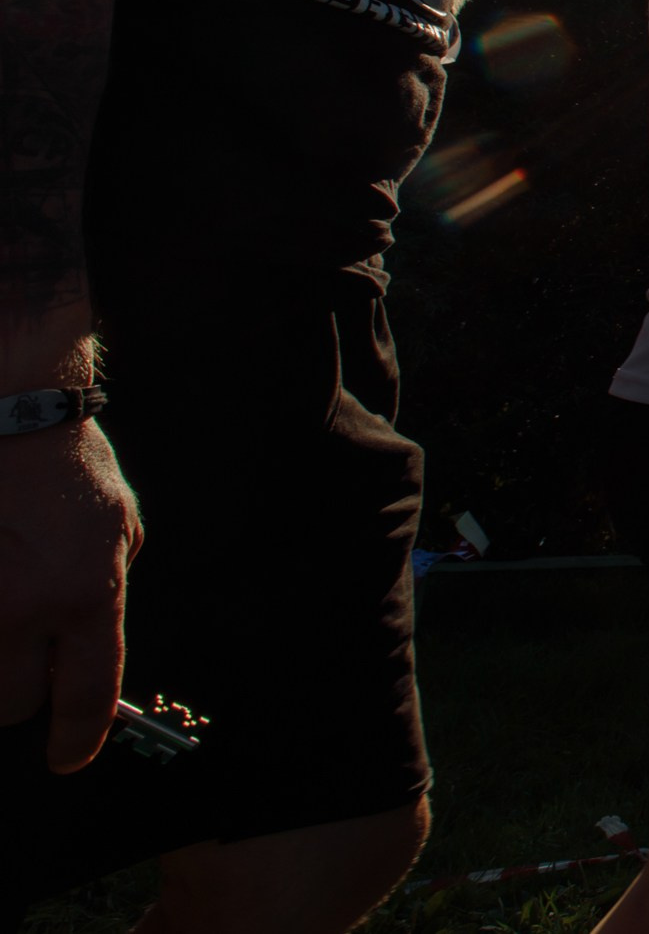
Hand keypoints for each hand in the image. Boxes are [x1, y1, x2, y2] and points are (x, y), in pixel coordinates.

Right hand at [0, 422, 143, 772]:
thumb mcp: (118, 529)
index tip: (67, 756)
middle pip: (12, 704)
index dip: (77, 739)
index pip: (88, 697)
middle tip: (26, 657)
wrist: (9, 412)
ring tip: (5, 610)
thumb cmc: (66, 467)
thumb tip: (81, 654)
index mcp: (86, 594)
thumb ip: (105, 594)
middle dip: (21, 691)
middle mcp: (21, 608)